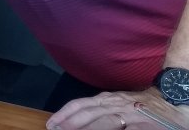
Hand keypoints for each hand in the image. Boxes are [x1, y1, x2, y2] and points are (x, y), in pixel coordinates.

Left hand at [47, 88, 188, 128]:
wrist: (174, 100)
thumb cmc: (142, 105)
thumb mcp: (118, 103)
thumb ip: (100, 110)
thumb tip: (75, 120)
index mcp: (108, 99)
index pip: (81, 104)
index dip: (64, 114)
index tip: (51, 124)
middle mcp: (117, 104)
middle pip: (90, 113)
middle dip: (71, 123)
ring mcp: (133, 114)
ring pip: (107, 121)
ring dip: (90, 129)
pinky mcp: (148, 124)